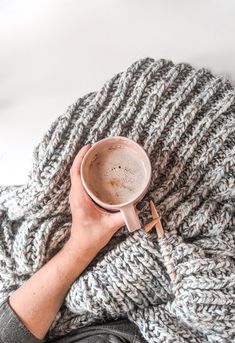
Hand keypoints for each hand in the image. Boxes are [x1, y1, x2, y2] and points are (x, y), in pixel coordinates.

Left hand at [67, 143, 138, 260]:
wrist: (82, 246)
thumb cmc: (92, 237)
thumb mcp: (110, 226)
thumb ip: (124, 216)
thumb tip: (137, 204)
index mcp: (80, 198)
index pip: (75, 173)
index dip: (80, 158)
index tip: (89, 147)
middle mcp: (76, 195)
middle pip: (75, 170)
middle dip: (84, 156)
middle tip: (97, 146)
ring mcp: (77, 196)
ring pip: (77, 174)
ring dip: (84, 162)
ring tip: (96, 154)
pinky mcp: (80, 199)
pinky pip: (80, 180)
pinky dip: (86, 171)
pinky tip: (96, 169)